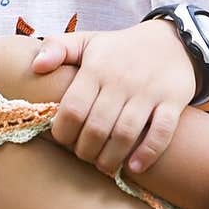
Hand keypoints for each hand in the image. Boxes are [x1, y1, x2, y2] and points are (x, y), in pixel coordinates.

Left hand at [32, 21, 194, 174]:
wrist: (171, 41)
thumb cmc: (119, 49)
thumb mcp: (87, 41)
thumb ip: (57, 48)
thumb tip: (35, 67)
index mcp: (96, 68)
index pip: (72, 108)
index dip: (63, 132)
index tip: (63, 140)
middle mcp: (121, 81)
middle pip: (97, 127)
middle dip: (85, 151)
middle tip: (83, 156)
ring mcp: (149, 92)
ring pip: (126, 134)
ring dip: (111, 158)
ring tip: (103, 166)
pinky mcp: (173, 101)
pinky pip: (161, 132)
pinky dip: (147, 153)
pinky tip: (134, 167)